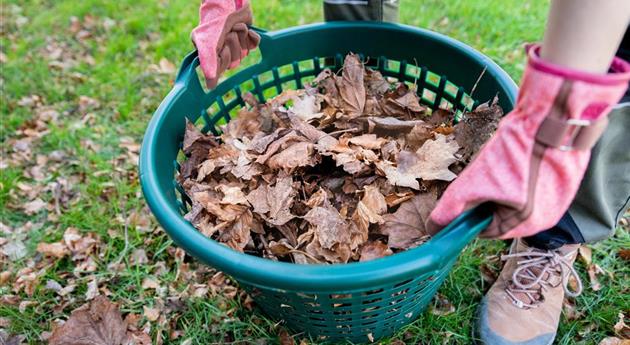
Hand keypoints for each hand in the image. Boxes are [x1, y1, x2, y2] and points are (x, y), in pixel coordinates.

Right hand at [191, 0, 260, 87]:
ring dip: (241, 37)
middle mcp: (224, 52)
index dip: (225, 58)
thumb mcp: (207, 44)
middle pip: (237, 59)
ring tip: (233, 28)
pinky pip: (255, 43)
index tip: (221, 48)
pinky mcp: (247, 37)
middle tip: (227, 35)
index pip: (224, 68)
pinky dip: (252, 36)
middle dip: (234, 44)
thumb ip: (208, 64)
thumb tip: (211, 88)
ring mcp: (236, 44)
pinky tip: (247, 30)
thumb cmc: (214, 23)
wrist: (225, 3)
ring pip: (246, 51)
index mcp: (212, 56)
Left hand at [428, 45, 629, 238]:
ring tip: (505, 161)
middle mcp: (548, 218)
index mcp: (527, 224)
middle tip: (487, 173)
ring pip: (520, 199)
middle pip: (504, 214)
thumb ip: (452, 207)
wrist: (553, 116)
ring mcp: (561, 198)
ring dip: (506, 185)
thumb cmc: (517, 150)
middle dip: (490, 197)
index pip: (487, 229)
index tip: (465, 193)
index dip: (471, 212)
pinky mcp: (568, 179)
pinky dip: (525, 174)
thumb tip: (434, 227)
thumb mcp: (475, 181)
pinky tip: (520, 157)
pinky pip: (537, 184)